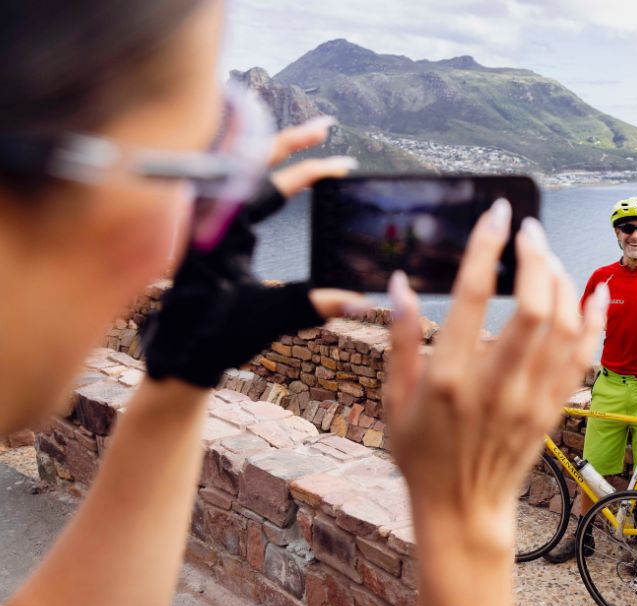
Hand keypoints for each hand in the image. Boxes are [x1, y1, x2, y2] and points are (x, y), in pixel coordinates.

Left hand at [141, 118, 366, 387]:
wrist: (182, 356)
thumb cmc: (215, 335)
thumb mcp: (271, 316)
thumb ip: (316, 305)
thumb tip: (361, 301)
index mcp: (222, 227)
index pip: (273, 183)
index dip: (312, 171)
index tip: (343, 166)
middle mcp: (211, 217)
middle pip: (252, 161)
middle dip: (290, 141)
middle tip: (324, 126)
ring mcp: (210, 225)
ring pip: (242, 172)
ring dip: (274, 154)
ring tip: (306, 140)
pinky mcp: (213, 237)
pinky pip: (237, 192)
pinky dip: (261, 176)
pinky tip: (281, 176)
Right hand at [384, 199, 606, 553]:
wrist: (462, 509)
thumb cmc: (421, 455)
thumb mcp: (393, 399)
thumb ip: (400, 340)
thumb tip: (401, 284)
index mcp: (449, 378)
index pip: (475, 295)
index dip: (489, 246)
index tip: (498, 214)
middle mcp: (496, 385)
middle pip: (534, 306)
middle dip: (536, 256)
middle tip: (528, 230)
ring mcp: (531, 399)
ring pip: (566, 327)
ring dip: (564, 281)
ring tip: (548, 257)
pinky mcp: (553, 410)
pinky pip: (585, 358)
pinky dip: (594, 321)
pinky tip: (594, 293)